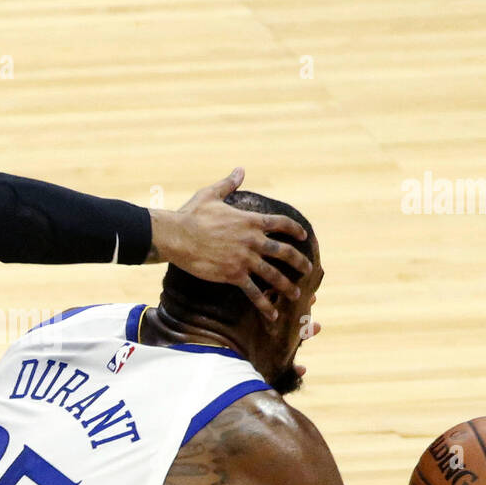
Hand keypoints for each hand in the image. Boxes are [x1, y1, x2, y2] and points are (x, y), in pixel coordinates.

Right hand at [148, 168, 312, 320]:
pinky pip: (253, 293)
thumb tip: (240, 170)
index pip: (281, 224)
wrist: (177, 236)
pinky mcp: (233, 275)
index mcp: (249, 221)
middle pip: (284, 252)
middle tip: (308, 270)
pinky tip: (272, 314)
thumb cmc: (191, 214)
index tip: (303, 236)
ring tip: (297, 295)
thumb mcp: (211, 194)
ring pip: (273, 275)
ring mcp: (244, 259)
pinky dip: (264, 304)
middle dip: (299, 262)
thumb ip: (229, 183)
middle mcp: (252, 241)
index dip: (295, 230)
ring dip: (287, 286)